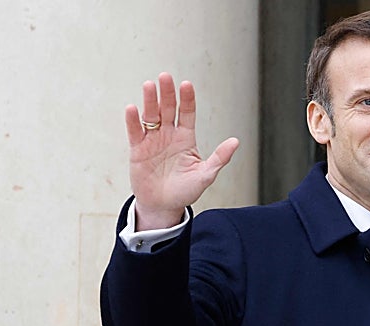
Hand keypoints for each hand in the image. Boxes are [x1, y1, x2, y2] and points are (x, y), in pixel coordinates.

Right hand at [124, 73, 238, 229]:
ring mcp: (152, 141)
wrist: (163, 206)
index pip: (187, 114)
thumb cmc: (185, 191)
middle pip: (167, 109)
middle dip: (166, 93)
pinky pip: (135, 132)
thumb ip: (219, 158)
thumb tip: (236, 141)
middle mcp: (169, 135)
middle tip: (165, 76)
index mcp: (186, 138)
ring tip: (149, 85)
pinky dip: (133, 121)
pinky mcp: (138, 150)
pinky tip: (133, 109)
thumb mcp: (206, 175)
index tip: (186, 84)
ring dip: (149, 101)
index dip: (187, 100)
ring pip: (151, 116)